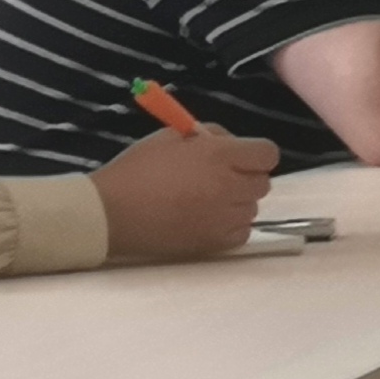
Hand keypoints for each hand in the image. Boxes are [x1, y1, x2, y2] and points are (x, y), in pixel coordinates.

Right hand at [93, 127, 279, 260]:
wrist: (111, 213)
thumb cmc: (137, 169)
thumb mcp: (171, 136)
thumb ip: (207, 135)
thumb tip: (229, 142)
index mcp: (219, 156)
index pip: (268, 153)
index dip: (256, 153)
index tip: (239, 157)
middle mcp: (229, 187)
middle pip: (263, 182)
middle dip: (246, 176)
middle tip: (218, 177)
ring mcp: (224, 218)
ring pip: (252, 207)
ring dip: (237, 201)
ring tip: (205, 200)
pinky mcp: (215, 243)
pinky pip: (242, 231)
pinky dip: (230, 225)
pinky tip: (206, 219)